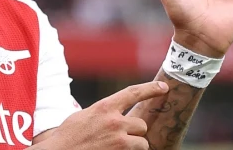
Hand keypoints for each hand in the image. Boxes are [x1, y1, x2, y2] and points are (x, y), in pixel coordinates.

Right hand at [40, 81, 168, 149]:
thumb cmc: (68, 136)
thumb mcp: (84, 116)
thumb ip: (103, 112)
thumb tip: (115, 113)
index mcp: (104, 107)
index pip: (133, 93)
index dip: (150, 89)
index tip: (164, 88)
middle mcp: (114, 122)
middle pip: (141, 124)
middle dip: (135, 132)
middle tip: (121, 136)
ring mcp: (119, 141)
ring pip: (142, 142)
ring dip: (134, 145)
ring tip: (117, 146)